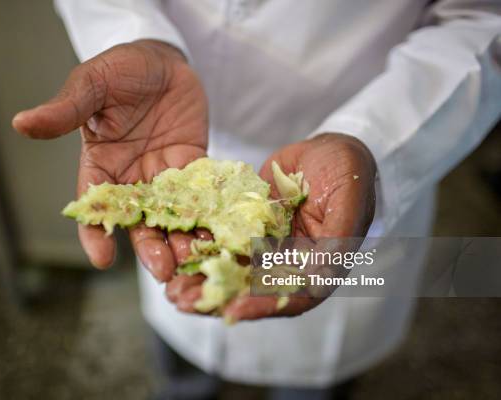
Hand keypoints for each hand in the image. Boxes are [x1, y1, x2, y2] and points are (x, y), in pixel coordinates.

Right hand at [13, 40, 207, 278]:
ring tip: (194, 262)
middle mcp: (132, 179)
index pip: (95, 207)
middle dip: (150, 248)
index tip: (101, 259)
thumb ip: (64, 110)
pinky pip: (201, 196)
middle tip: (163, 270)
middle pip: (139, 223)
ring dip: (182, 241)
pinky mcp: (193, 167)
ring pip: (172, 218)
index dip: (96, 234)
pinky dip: (209, 215)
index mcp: (101, 166)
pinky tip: (219, 234)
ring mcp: (164, 176)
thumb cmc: (120, 69)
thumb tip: (20, 123)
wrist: (162, 59)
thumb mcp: (91, 86)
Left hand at [166, 133, 376, 319]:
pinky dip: (202, 250)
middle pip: (253, 290)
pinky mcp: (249, 228)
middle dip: (218, 298)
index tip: (231, 310)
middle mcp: (289, 264)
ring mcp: (268, 248)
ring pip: (233, 270)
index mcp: (319, 267)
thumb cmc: (350, 173)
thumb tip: (316, 280)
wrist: (330, 149)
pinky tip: (177, 255)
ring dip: (203, 280)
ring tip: (173, 289)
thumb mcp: (349, 201)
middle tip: (184, 303)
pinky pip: (224, 242)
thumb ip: (335, 241)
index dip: (261, 306)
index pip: (290, 296)